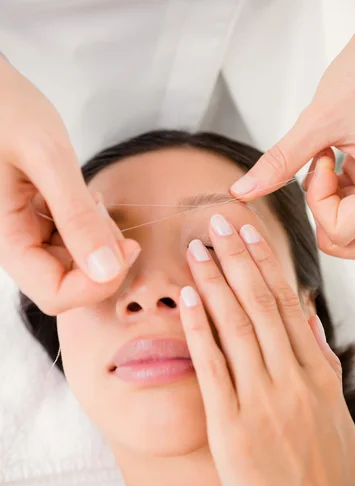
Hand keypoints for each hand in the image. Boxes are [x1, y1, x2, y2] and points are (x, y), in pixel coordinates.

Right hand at [0, 57, 139, 314]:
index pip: (55, 295)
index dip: (96, 286)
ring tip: (94, 200)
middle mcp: (14, 245)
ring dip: (98, 245)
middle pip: (68, 286)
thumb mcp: (46, 157)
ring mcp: (26, 235)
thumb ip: (77, 215)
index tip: (128, 251)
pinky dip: (90, 229)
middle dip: (103, 264)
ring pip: (73, 266)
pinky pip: (71, 243)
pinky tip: (88, 199)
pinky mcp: (37, 222)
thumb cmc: (5, 108)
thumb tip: (107, 269)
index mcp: (6, 239)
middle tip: (115, 221)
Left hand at [179, 214, 354, 485]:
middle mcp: (294, 382)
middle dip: (238, 257)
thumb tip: (305, 318)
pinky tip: (186, 300)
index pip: (288, 305)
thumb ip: (322, 365)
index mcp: (320, 377)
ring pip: (237, 327)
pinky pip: (213, 369)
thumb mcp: (337, 418)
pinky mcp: (233, 432)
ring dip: (214, 282)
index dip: (265, 263)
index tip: (249, 232)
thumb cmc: (327, 484)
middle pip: (262, 305)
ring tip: (196, 247)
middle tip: (218, 219)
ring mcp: (263, 405)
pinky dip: (199, 330)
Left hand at [229, 14, 354, 261]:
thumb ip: (279, 161)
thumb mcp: (317, 120)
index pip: (344, 232)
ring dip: (339, 213)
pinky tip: (333, 162)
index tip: (316, 167)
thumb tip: (243, 191)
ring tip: (328, 170)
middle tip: (320, 192)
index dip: (319, 206)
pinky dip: (343, 196)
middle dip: (334, 230)